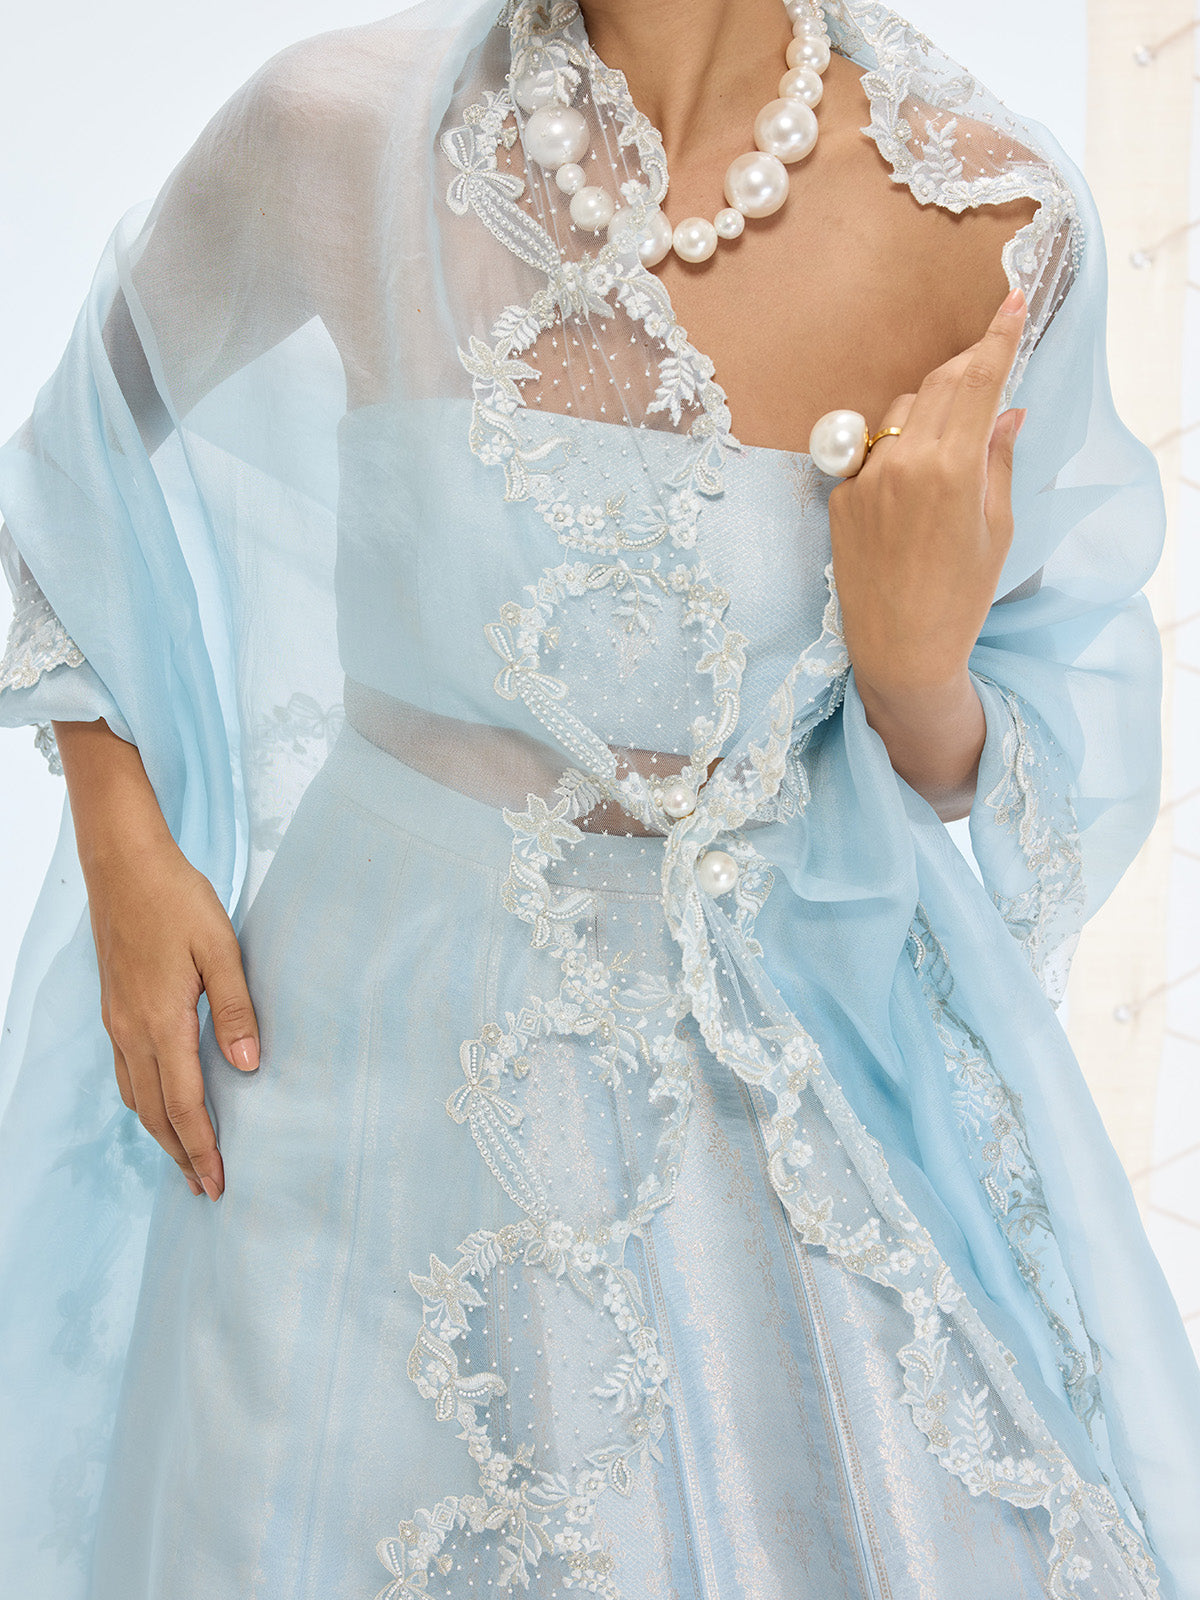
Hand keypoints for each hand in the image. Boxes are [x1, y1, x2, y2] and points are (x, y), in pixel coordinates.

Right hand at [85, 831, 258, 1200]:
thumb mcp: (221, 948)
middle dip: (181, 1154)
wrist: (124, 867)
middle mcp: (132, 1031)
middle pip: (153, 1114)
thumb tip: (248, 1064)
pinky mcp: (114, 1010)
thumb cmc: (178, 901)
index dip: (201, 1147)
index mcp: (161, 1022)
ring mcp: (118, 1022)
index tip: (218, 1182)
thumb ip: (236, 1007)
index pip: (182, 1104)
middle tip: (207, 1188)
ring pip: (135, 1097)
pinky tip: (161, 1104)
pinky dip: (145, 1102)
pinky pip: (126, 1072)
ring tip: (187, 1157)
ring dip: (161, 1133)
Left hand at [827, 284, 1028, 699]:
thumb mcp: (995, 528)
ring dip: (932, 411)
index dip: (998, 338)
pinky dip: (899, 453)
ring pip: (904, 414)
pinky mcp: (841, 497)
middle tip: (990, 366)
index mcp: (950, 469)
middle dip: (968, 367)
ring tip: (953, 447)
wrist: (899, 651)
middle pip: (939, 385)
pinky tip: (913, 488)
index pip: (978, 381)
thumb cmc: (959, 598)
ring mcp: (864, 478)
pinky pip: (873, 452)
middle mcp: (901, 463)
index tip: (1012, 304)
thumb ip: (998, 460)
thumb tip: (1006, 412)